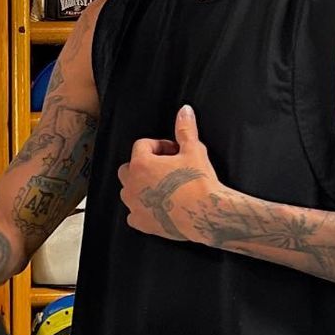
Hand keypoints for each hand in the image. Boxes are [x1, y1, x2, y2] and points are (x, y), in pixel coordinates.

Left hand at [118, 105, 223, 242]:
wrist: (206, 213)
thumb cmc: (198, 183)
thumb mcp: (193, 150)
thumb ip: (185, 129)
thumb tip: (185, 111)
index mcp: (141, 164)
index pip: (142, 146)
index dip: (160, 146)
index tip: (174, 152)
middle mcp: (131, 184)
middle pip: (128, 168)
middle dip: (144, 165)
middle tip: (166, 168)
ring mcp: (134, 205)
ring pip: (128, 190)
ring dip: (141, 186)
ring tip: (163, 187)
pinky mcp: (140, 223)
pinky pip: (133, 214)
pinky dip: (142, 209)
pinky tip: (159, 207)